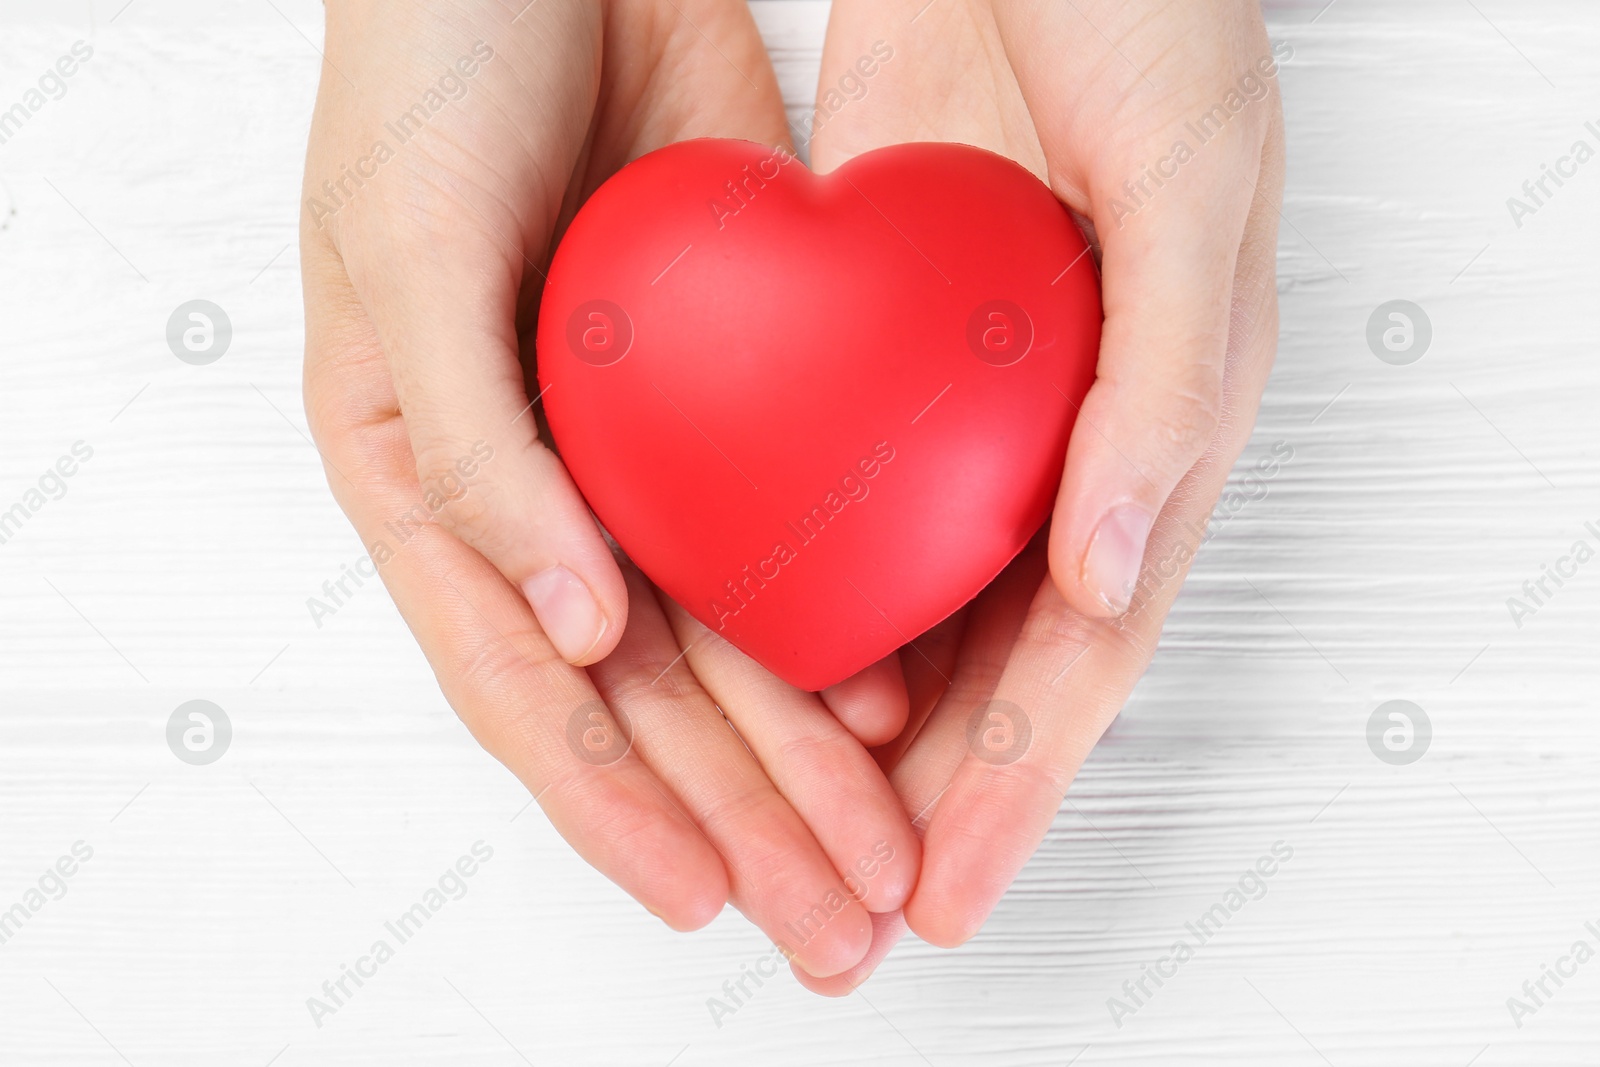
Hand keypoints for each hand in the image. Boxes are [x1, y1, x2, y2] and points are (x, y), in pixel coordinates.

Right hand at [300, 0, 917, 977]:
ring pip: (732, 637)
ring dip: (804, 754)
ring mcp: (640, 451)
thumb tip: (560, 624)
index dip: (613, 807)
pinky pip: (789, 532)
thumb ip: (471, 448)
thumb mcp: (405, 252)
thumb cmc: (425, 68)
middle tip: (832, 920)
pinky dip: (837, 617)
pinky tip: (896, 691)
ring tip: (880, 852)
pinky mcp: (730, 395)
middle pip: (647, 696)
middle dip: (742, 817)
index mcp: (430, 480)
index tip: (706, 900)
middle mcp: (540, 491)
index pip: (524, 685)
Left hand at [796, 0, 1284, 989]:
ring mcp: (961, 404)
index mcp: (1157, 425)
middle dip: (928, 797)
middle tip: (857, 908)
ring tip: (793, 829)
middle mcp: (1058, 438)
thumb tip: (1111, 573)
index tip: (950, 891)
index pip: (1083, 648)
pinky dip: (799, 585)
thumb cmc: (1149, 14)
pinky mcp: (876, 349)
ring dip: (856, 719)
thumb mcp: (1191, 180)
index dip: (1021, 784)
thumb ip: (1168, 382)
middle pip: (987, 659)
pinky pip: (834, 495)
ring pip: (906, 599)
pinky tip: (746, 651)